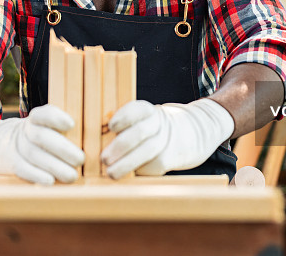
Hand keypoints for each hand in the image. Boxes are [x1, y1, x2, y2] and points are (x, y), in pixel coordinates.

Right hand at [0, 104, 84, 184]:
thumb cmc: (31, 138)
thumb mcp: (40, 127)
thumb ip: (61, 132)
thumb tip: (91, 143)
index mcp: (36, 119)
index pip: (44, 114)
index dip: (56, 118)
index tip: (71, 124)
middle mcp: (24, 130)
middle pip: (41, 136)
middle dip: (62, 148)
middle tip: (80, 159)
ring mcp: (14, 145)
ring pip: (33, 154)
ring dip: (54, 166)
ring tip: (71, 176)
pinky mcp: (8, 162)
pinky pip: (22, 168)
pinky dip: (36, 175)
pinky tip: (50, 182)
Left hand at [100, 98, 234, 178]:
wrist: (186, 135)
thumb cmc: (148, 130)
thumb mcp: (138, 121)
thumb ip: (120, 126)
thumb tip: (99, 134)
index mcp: (147, 111)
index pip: (136, 109)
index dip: (124, 117)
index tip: (110, 126)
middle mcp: (158, 123)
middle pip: (141, 132)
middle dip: (121, 146)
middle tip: (104, 158)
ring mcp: (167, 140)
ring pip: (148, 151)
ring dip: (127, 163)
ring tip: (111, 172)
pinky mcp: (171, 158)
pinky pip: (154, 165)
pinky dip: (139, 171)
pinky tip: (127, 177)